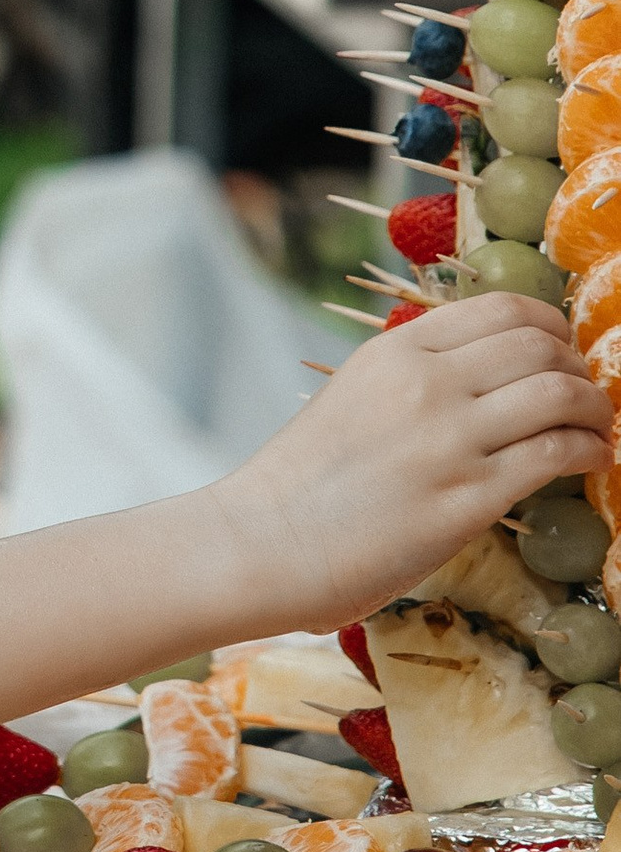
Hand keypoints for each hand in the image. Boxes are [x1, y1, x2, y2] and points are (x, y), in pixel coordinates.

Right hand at [212, 296, 610, 629]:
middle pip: (540, 346)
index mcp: (394, 351)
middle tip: (582, 394)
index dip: (549, 325)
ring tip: (595, 428)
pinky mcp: (469, 497)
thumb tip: (475, 378)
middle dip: (576, 366)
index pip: (501, 309)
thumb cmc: (300, 483)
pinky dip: (588, 450)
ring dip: (593, 408)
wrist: (263, 542)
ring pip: (559, 392)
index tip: (559, 349)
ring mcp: (450, 439)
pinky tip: (588, 460)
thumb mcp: (350, 397)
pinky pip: (556, 453)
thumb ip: (410, 379)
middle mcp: (426, 383)